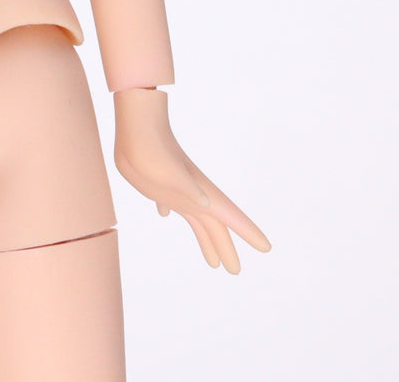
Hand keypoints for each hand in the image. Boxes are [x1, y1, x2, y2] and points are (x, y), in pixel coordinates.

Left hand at [113, 88, 270, 273]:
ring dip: (205, 239)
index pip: (231, 216)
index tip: (266, 248)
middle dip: (226, 247)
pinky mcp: (159, 186)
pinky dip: (170, 210)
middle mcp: (193, 195)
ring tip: (212, 262)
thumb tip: (206, 204)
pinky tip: (165, 214)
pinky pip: (171, 204)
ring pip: (197, 220)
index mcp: (201, 192)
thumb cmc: (153, 148)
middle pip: (215, 226)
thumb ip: (188, 187)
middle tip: (234, 271)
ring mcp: (177, 191)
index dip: (249, 232)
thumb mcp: (170, 172)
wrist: (134, 129)